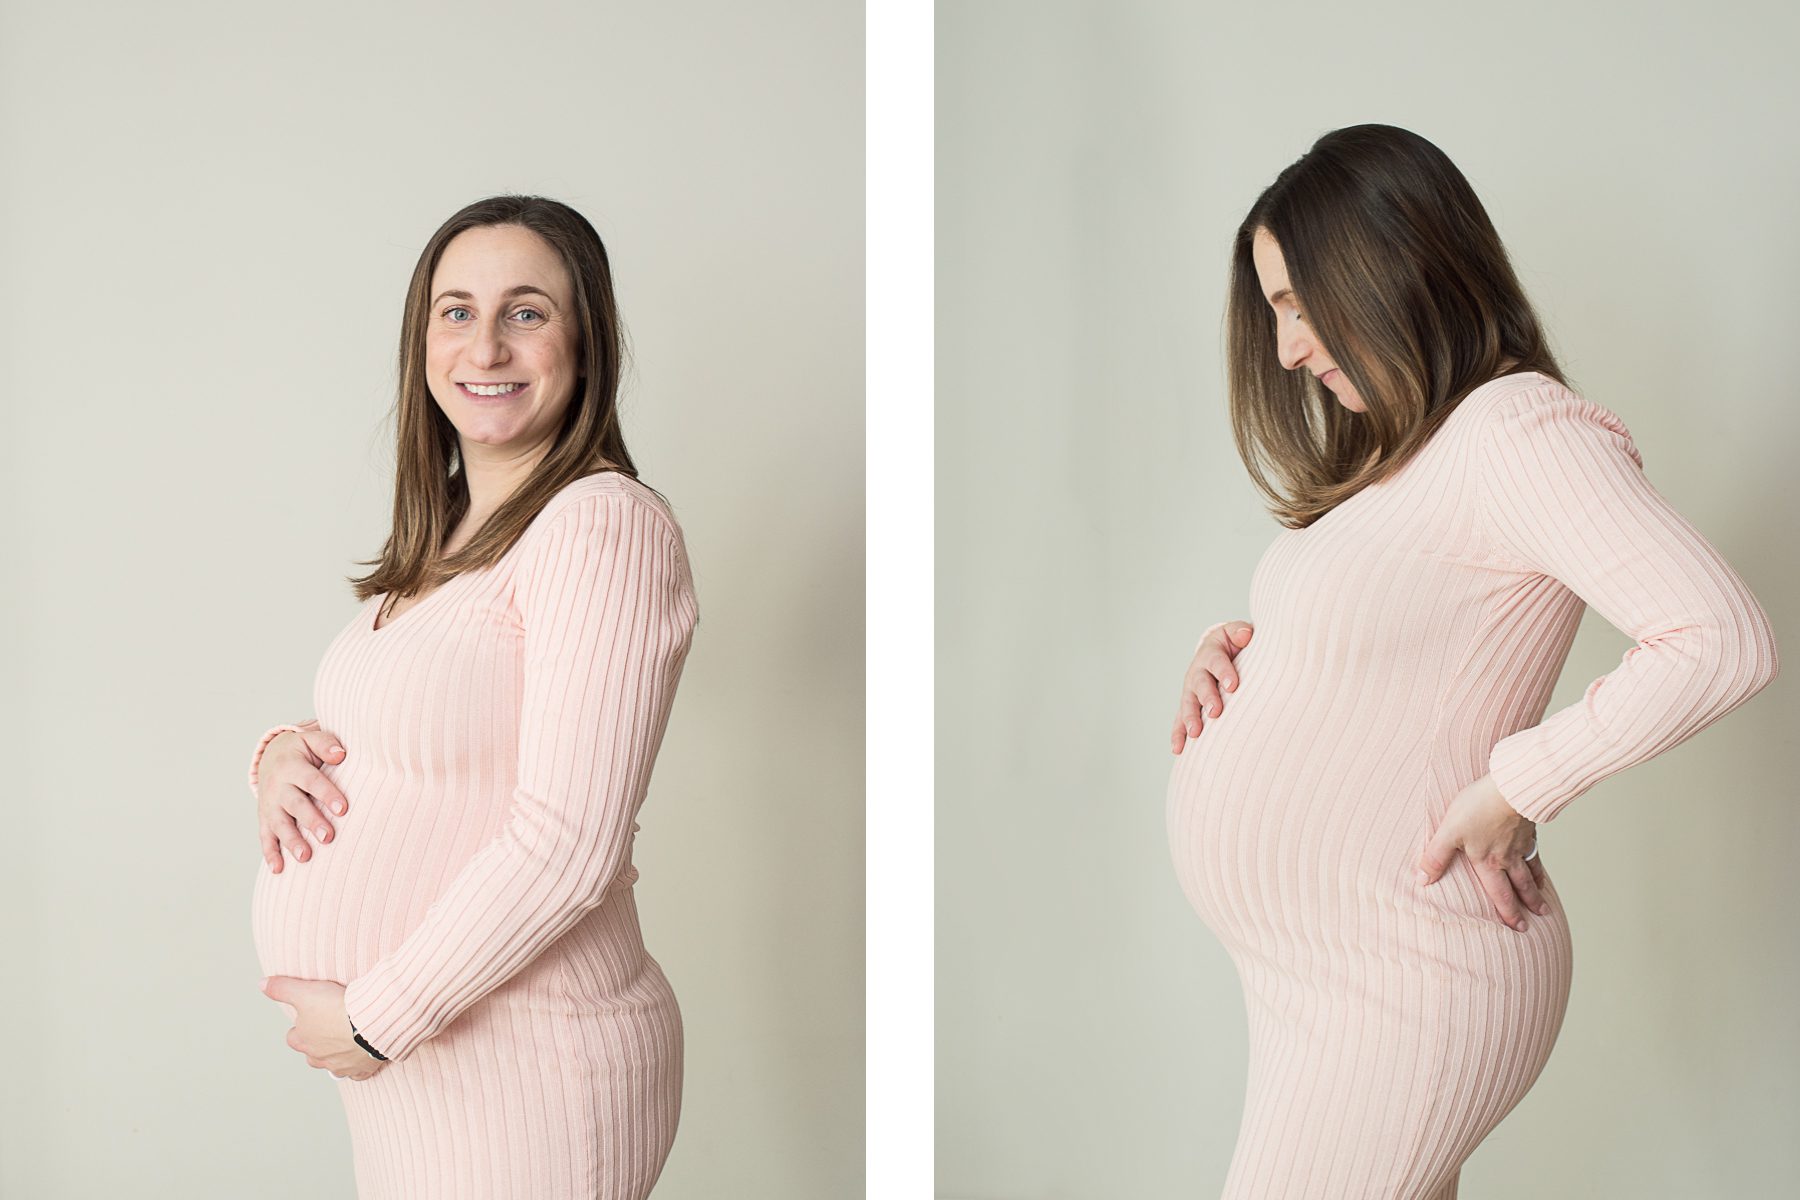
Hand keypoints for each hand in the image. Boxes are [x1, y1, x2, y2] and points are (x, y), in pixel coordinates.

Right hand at [256, 729, 350, 871]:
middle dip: (311, 822)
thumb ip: (326, 744)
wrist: (272, 756)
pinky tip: (278, 869)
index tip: (343, 809)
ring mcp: (269, 804)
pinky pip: (265, 837)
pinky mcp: (264, 817)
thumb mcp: (311, 740)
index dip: (327, 794)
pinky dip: (270, 853)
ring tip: (305, 857)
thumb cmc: (302, 750)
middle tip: (329, 837)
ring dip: (291, 841)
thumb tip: (341, 754)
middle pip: (295, 805)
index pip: (311, 781)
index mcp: (292, 765)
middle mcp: (278, 786)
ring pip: (279, 824)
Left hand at [259, 976, 387, 1080]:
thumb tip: (262, 984)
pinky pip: (357, 1073)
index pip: (293, 1037)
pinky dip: (358, 1067)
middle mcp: (318, 1057)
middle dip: (318, 1044)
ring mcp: (340, 1065)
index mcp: (303, 1040)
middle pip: (312, 1054)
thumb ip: (282, 989)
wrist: (369, 1021)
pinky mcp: (361, 1068)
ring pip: (332, 1065)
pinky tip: (361, 1058)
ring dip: (336, 1055)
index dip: (300, 1027)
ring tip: (345, 1041)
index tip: (310, 1017)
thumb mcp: (304, 992)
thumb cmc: (337, 1008)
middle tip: (329, 1027)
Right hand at [1171, 620, 1253, 753]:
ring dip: (1190, 719)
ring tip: (1196, 733)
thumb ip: (1240, 632)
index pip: (1217, 662)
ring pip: (1188, 705)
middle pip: (1200, 685)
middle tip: (1215, 712)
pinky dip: (1178, 735)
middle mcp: (1197, 673)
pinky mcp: (1188, 706)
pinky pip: (1180, 721)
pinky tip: (1178, 750)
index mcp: (1211, 654)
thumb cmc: (1232, 644)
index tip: (1234, 685)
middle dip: (1207, 698)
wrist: (1218, 652)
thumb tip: (1245, 635)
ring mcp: (1191, 691)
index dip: (1225, 672)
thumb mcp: (1235, 633)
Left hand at [1416, 774, 1549, 930]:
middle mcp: (1507, 857)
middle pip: (1520, 886)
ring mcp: (1520, 844)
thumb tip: (1422, 881)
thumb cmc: (1478, 807)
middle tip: (1537, 918)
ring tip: (1542, 900)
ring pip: (1531, 871)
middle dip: (1527, 905)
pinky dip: (1539, 864)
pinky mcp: (1529, 828)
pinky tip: (1539, 866)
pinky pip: (1536, 852)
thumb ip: (1436, 856)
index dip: (1507, 912)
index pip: (1498, 893)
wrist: (1511, 788)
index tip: (1517, 928)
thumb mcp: (1449, 832)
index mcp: (1487, 861)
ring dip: (1536, 888)